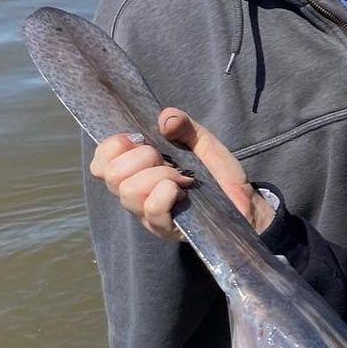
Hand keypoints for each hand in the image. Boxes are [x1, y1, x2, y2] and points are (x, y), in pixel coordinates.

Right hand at [90, 108, 270, 240]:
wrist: (246, 204)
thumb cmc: (219, 176)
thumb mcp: (202, 142)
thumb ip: (184, 126)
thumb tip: (165, 118)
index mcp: (136, 173)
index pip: (100, 164)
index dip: (112, 147)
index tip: (139, 140)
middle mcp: (136, 195)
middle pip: (111, 176)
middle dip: (141, 158)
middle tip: (168, 160)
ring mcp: (148, 215)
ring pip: (129, 192)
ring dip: (159, 176)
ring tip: (183, 177)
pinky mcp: (166, 229)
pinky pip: (151, 209)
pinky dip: (166, 193)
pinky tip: (184, 191)